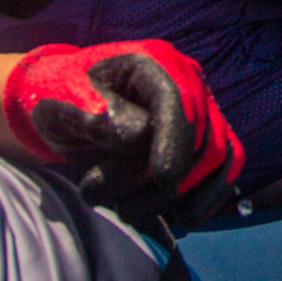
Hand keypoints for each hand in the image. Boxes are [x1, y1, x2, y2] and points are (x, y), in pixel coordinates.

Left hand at [2, 42, 244, 227]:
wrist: (62, 107)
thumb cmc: (59, 97)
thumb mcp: (65, 100)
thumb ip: (100, 115)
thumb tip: (141, 137)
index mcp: (154, 62)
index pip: (180, 101)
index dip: (177, 140)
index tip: (163, 177)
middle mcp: (188, 83)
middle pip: (203, 139)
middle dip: (166, 182)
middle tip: (114, 202)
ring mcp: (199, 113)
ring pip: (217, 160)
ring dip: (179, 197)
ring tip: (128, 211)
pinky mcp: (202, 143)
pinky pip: (222, 173)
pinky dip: (205, 200)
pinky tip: (175, 217)